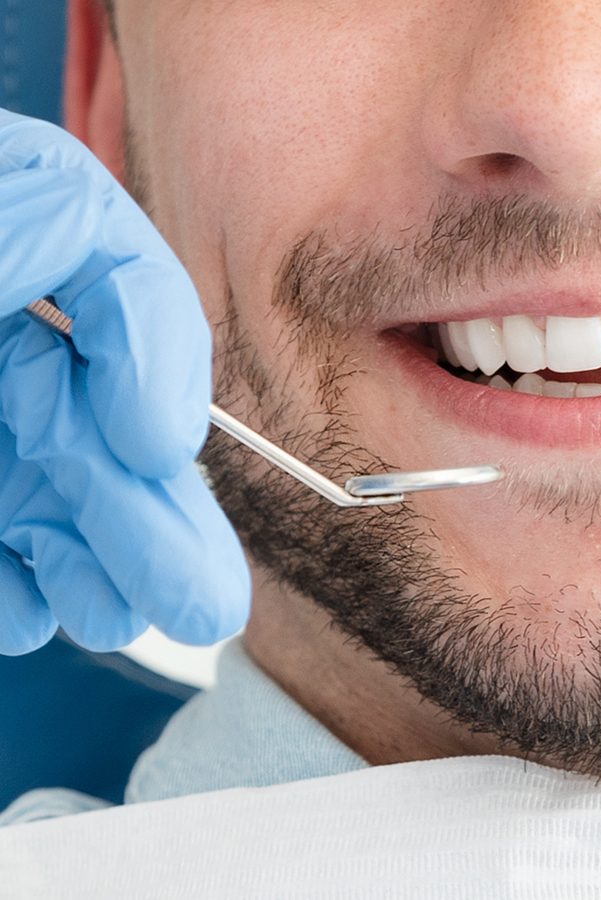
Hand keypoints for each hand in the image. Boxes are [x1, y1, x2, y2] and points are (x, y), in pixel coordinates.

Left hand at [0, 109, 249, 654]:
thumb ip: (17, 229)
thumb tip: (59, 242)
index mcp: (0, 221)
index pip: (96, 248)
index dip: (151, 345)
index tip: (150, 439)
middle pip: (93, 401)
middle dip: (147, 510)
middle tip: (197, 598)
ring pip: (57, 479)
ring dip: (102, 560)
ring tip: (122, 617)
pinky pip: (2, 531)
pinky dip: (17, 582)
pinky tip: (30, 610)